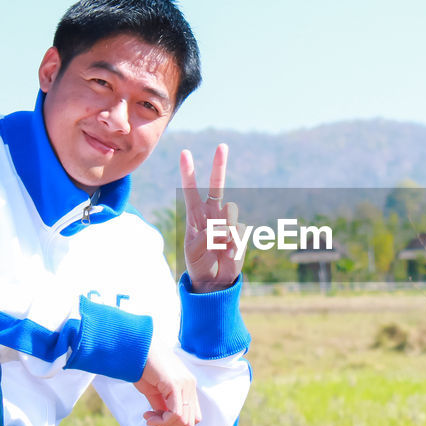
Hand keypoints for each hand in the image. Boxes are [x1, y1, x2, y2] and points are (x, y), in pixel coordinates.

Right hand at [135, 345, 201, 425]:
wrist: (137, 347)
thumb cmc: (143, 366)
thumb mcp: (154, 390)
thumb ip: (162, 405)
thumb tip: (163, 420)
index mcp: (188, 386)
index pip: (193, 416)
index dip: (176, 425)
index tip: (157, 419)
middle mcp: (190, 385)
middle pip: (190, 422)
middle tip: (152, 420)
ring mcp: (185, 384)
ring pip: (184, 420)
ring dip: (165, 425)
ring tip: (149, 418)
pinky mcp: (175, 384)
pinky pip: (176, 413)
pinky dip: (162, 421)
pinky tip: (149, 416)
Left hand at [181, 143, 243, 292]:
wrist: (214, 280)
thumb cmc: (198, 263)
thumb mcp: (194, 250)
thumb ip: (205, 236)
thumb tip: (222, 228)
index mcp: (196, 215)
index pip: (191, 190)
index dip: (189, 173)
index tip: (185, 153)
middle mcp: (212, 213)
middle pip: (217, 186)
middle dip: (219, 166)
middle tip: (222, 146)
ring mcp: (227, 222)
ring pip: (231, 210)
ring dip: (226, 225)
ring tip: (221, 243)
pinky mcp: (240, 233)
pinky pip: (239, 231)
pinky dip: (234, 244)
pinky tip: (229, 254)